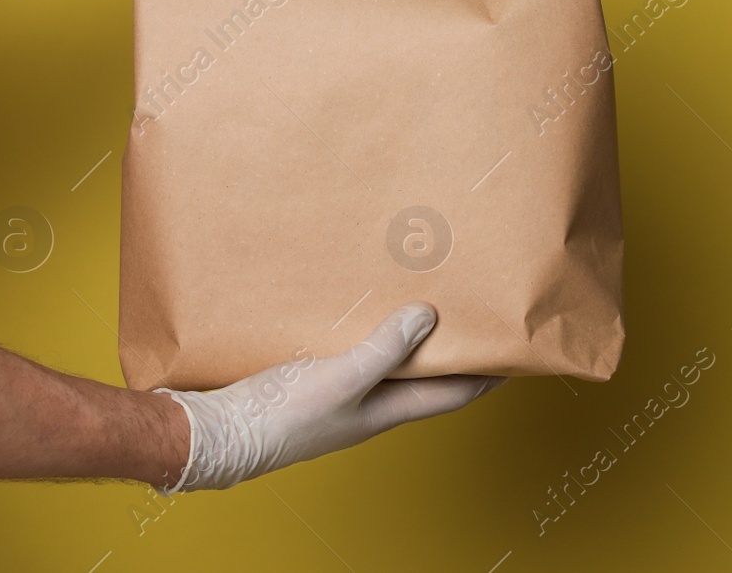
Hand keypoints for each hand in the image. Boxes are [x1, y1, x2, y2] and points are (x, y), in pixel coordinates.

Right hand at [154, 303, 504, 492]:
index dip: (487, 374)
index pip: (453, 393)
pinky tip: (359, 304)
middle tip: (472, 311)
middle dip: (451, 348)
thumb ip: (383, 350)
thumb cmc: (277, 421)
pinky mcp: (310, 378)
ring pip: (388, 361)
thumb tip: (428, 319)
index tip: (516, 349)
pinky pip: (352, 349)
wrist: (215, 436)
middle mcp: (369, 404)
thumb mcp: (340, 380)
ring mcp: (340, 392)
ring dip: (408, 335)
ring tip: (425, 296)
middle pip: (425, 375)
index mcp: (385, 411)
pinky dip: (365, 329)